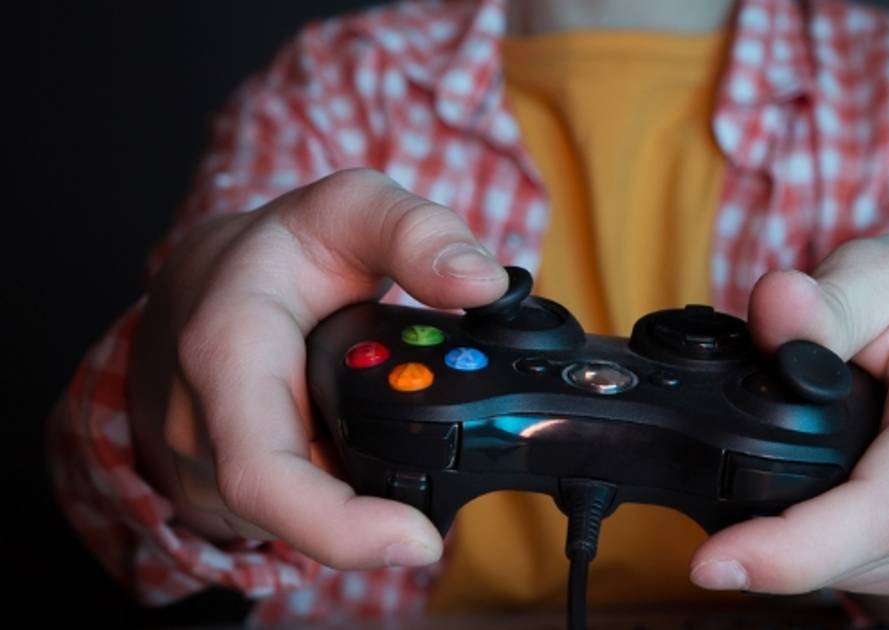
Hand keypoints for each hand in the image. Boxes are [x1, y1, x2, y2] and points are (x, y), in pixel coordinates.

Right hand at [127, 169, 508, 569]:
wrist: (204, 282)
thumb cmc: (280, 250)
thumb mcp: (349, 208)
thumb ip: (420, 233)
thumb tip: (482, 283)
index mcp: (225, 350)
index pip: (262, 468)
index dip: (336, 525)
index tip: (418, 540)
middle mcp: (200, 422)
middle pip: (289, 515)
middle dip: (370, 524)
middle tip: (436, 513)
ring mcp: (204, 465)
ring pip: (295, 521)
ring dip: (356, 508)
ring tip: (402, 457)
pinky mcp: (222, 490)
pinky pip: (291, 514)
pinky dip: (341, 500)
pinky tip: (367, 464)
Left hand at [690, 233, 888, 621]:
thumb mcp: (888, 269)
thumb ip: (827, 297)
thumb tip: (775, 306)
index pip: (882, 506)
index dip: (793, 548)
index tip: (713, 564)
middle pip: (857, 551)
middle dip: (771, 548)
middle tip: (713, 534)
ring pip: (856, 571)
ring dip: (801, 544)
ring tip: (796, 466)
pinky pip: (871, 575)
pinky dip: (829, 548)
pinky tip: (831, 492)